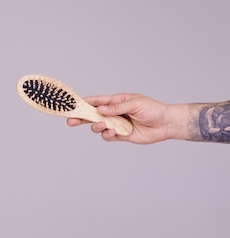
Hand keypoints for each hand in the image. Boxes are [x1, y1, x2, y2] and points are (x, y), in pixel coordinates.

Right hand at [66, 93, 186, 143]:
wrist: (166, 124)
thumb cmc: (153, 109)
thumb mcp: (136, 104)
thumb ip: (117, 107)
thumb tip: (100, 109)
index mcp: (116, 101)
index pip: (96, 101)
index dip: (83, 102)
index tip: (71, 104)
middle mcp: (113, 113)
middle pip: (92, 115)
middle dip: (81, 118)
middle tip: (71, 121)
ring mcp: (116, 124)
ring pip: (98, 127)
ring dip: (97, 127)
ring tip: (102, 125)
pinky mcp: (121, 135)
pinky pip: (108, 136)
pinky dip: (107, 135)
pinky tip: (112, 133)